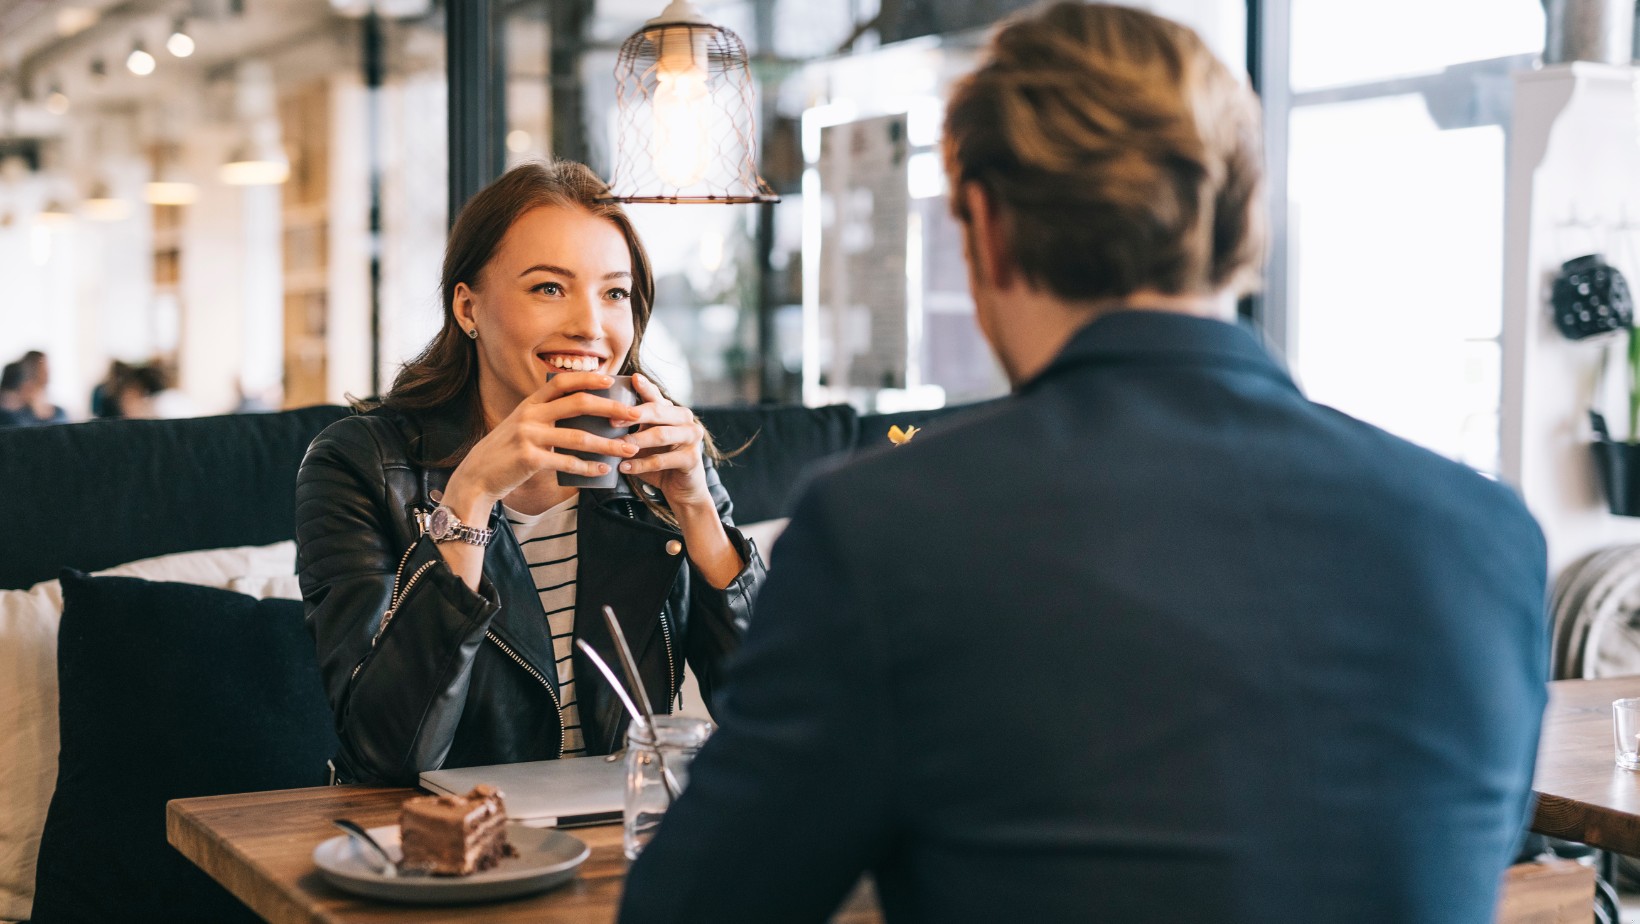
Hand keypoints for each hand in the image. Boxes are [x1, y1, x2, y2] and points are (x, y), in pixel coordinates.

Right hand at [443, 372, 640, 513]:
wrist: (477, 477)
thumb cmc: (507, 453)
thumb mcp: (522, 426)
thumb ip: (546, 417)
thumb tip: (582, 413)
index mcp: (530, 403)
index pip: (563, 381)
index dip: (588, 378)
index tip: (611, 379)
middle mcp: (529, 414)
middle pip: (578, 403)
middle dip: (610, 407)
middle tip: (634, 414)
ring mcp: (528, 436)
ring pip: (578, 436)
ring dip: (608, 443)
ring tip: (629, 448)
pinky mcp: (529, 459)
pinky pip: (566, 462)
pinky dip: (588, 467)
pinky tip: (603, 470)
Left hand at [617, 373, 713, 511]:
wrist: (681, 488)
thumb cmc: (657, 460)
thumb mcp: (643, 439)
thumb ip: (632, 424)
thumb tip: (599, 411)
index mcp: (673, 411)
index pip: (656, 395)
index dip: (644, 387)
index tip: (631, 378)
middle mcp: (685, 419)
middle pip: (658, 411)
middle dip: (633, 414)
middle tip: (611, 420)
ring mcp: (692, 438)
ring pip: (660, 435)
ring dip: (635, 441)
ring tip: (615, 447)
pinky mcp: (692, 459)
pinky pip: (662, 460)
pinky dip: (640, 464)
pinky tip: (624, 467)